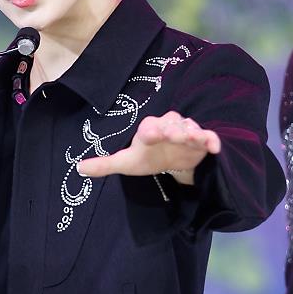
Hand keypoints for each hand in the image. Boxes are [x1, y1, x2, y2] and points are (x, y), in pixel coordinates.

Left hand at [76, 111, 220, 180]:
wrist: (173, 162)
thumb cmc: (148, 158)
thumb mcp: (126, 163)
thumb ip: (104, 165)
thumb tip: (78, 168)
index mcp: (149, 130)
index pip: (149, 128)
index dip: (150, 130)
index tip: (150, 134)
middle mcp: (168, 127)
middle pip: (171, 125)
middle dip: (172, 130)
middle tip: (174, 135)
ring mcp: (186, 132)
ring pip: (189, 128)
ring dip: (192, 133)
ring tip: (193, 138)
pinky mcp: (201, 141)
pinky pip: (208, 137)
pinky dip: (211, 140)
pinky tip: (214, 147)